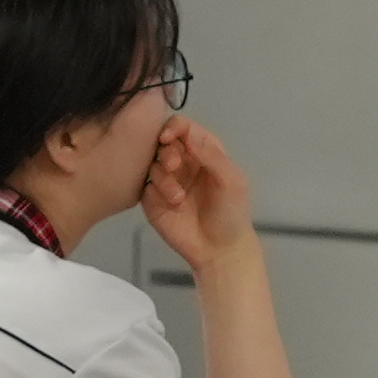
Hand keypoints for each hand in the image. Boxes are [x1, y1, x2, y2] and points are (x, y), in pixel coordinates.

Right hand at [140, 106, 260, 266]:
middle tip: (173, 165)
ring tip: (178, 196)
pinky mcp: (152, 199)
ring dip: (163, 175)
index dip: (173, 126)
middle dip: (165, 150)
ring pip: (151, 163)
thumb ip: (213, 156)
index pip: (183, 127)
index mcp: (203, 151)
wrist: (219, 250)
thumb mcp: (232, 181)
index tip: (168, 136)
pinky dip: (156, 190)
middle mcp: (182, 162)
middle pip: (161, 141)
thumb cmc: (231, 213)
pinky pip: (144, 185)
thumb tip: (189, 134)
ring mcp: (165, 180)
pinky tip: (172, 203)